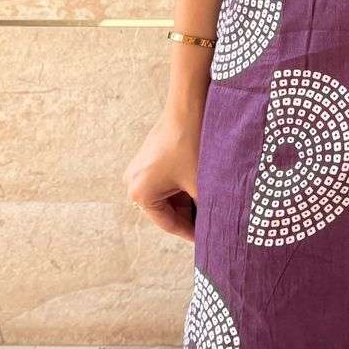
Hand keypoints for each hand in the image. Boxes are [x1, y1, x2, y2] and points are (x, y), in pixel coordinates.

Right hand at [121, 102, 203, 240]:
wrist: (188, 108)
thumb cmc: (191, 145)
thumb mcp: (200, 184)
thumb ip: (205, 209)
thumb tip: (216, 229)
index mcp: (140, 193)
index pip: (169, 223)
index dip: (191, 232)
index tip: (207, 239)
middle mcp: (132, 183)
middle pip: (166, 210)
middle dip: (189, 215)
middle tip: (212, 224)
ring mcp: (138, 169)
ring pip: (167, 196)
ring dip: (187, 200)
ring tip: (210, 205)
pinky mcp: (147, 158)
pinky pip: (166, 181)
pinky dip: (182, 186)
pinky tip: (202, 188)